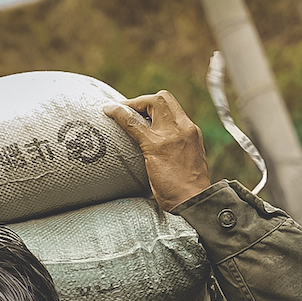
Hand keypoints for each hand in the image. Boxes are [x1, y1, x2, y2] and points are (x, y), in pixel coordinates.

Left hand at [103, 92, 213, 213]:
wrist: (194, 202)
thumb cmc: (188, 191)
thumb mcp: (187, 163)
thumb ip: (176, 151)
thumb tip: (160, 151)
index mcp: (192, 131)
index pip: (172, 106)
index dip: (153, 104)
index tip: (139, 113)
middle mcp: (184, 127)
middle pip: (161, 98)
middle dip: (141, 101)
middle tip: (125, 110)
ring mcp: (170, 135)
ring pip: (149, 103)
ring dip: (130, 105)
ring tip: (113, 110)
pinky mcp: (156, 146)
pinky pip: (133, 123)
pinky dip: (119, 113)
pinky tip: (108, 111)